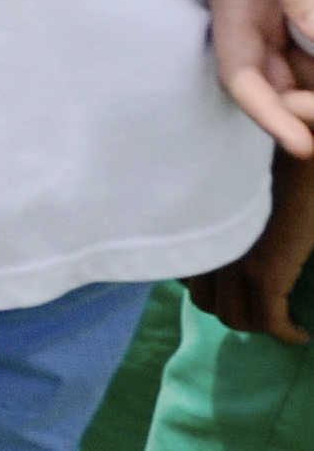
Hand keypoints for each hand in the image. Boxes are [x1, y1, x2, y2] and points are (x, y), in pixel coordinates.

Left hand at [191, 144, 313, 339]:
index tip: (234, 292)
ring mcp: (232, 260)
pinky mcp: (264, 270)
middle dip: (233, 309)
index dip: (210, 289)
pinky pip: (270, 320)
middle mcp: (205, 245)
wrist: (297, 147)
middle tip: (260, 309)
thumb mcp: (235, 194)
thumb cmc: (270, 162)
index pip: (183, 276)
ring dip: (257, 324)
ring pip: (234, 317)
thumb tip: (221, 249)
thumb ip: (222, 220)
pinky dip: (286, 332)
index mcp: (195, 228)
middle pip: (206, 302)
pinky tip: (299, 332)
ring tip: (278, 319)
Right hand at [203, 0, 313, 153]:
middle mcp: (248, 19)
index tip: (304, 145)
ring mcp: (269, 15)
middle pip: (272, 85)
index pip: (241, 76)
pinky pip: (305, 49)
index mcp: (232, 4)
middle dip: (304, 108)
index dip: (270, 116)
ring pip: (293, 72)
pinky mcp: (289, 8)